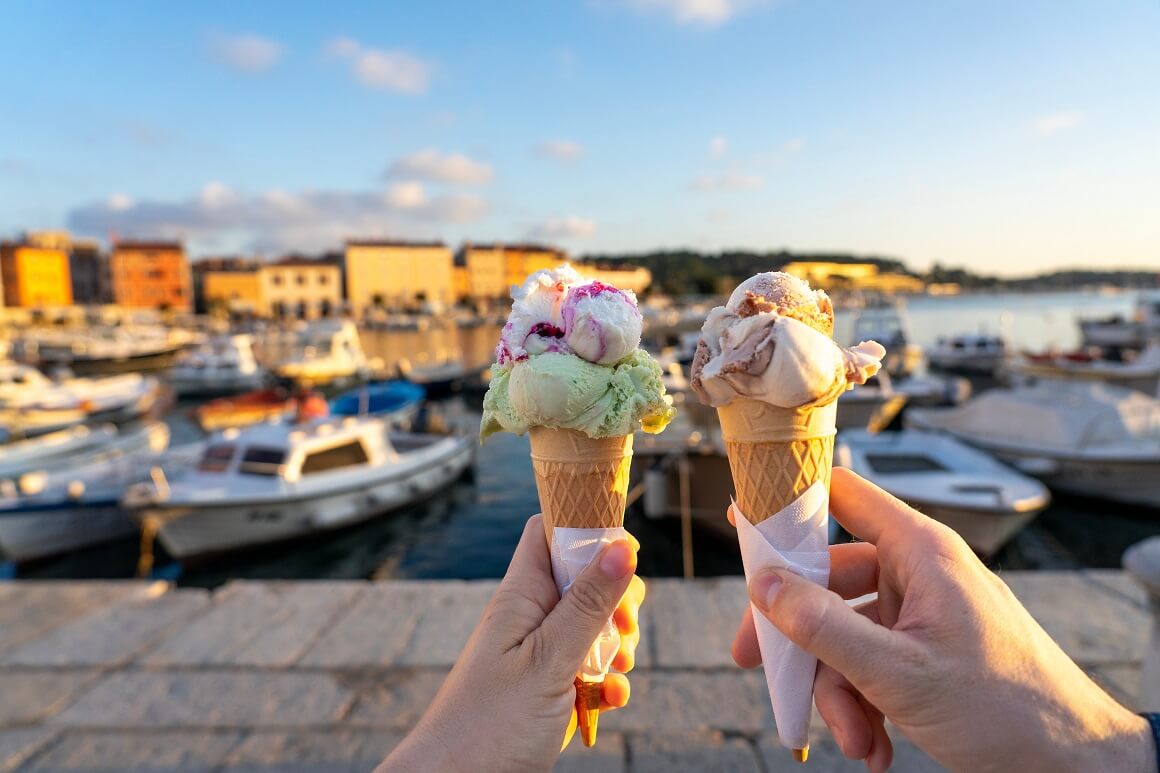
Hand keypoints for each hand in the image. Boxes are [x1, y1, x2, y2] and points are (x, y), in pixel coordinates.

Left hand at [380, 515, 644, 772]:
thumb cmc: (489, 724)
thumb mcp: (548, 660)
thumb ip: (587, 604)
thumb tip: (622, 546)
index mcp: (522, 595)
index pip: (551, 531)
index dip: (587, 527)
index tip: (623, 552)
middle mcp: (531, 617)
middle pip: (585, 578)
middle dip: (617, 600)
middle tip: (623, 627)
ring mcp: (541, 653)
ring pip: (595, 626)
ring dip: (617, 646)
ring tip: (613, 671)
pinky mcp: (551, 688)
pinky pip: (589, 670)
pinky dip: (606, 683)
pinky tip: (606, 701)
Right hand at [732, 468, 1155, 772]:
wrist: (1072, 764)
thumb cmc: (1006, 707)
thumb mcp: (898, 670)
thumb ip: (823, 625)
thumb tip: (763, 587)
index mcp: (919, 551)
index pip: (842, 495)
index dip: (789, 501)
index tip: (742, 516)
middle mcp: (917, 573)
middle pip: (827, 579)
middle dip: (799, 636)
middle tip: (756, 662)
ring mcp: (919, 612)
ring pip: (844, 633)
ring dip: (838, 691)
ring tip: (855, 738)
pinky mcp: (922, 649)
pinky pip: (869, 662)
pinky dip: (863, 704)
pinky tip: (873, 745)